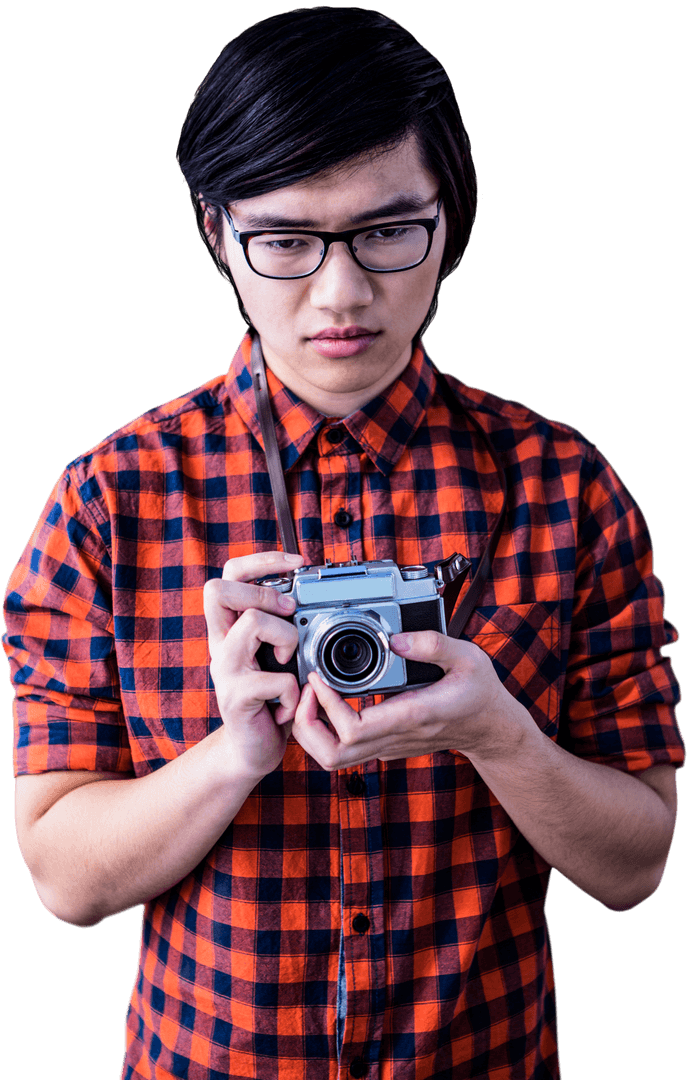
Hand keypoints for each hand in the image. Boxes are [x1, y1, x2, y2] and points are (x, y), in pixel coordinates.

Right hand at [203, 551, 303, 778]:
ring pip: (252, 623)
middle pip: (220, 590)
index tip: (297, 563)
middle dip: (263, 594)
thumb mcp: (281, 655)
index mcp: (230, 628)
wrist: (254, 749)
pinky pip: (275, 678)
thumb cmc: (273, 698)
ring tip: (291, 664)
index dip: (261, 560)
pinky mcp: (236, 697)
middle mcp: (220, 643)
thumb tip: (314, 599)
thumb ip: (286, 627)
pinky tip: (289, 703)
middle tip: (289, 615)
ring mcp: (224, 670)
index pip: (229, 575)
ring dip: (286, 639)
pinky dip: (293, 691)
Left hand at [289, 630, 532, 770]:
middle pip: (333, 755)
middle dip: (306, 724)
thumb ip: (433, 644)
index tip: (318, 678)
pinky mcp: (385, 747)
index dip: (325, 706)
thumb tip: (396, 638)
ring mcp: (388, 747)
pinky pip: (344, 750)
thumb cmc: (480, 693)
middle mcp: (396, 737)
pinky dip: (324, 729)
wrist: (491, 729)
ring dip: (311, 731)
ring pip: (334, 759)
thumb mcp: (468, 657)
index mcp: (412, 716)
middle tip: (306, 691)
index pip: (353, 729)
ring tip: (311, 696)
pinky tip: (327, 701)